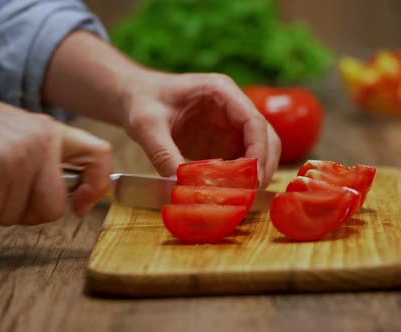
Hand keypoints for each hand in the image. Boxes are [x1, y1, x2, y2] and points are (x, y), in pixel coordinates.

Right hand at [0, 87, 111, 224]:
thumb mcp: (20, 141)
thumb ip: (47, 167)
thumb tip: (77, 204)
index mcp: (54, 133)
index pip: (100, 155)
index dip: (97, 186)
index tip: (80, 207)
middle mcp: (43, 139)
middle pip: (53, 208)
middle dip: (21, 214)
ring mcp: (21, 150)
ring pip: (16, 215)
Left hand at [122, 72, 281, 186]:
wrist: (134, 97)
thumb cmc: (141, 100)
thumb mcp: (146, 124)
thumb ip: (162, 153)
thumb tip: (180, 186)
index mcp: (221, 91)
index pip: (253, 120)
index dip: (259, 149)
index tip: (253, 176)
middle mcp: (233, 107)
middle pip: (265, 136)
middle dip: (263, 165)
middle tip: (250, 193)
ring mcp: (231, 125)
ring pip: (260, 150)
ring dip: (256, 173)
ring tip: (243, 196)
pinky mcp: (224, 142)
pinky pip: (242, 162)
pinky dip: (241, 178)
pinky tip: (231, 193)